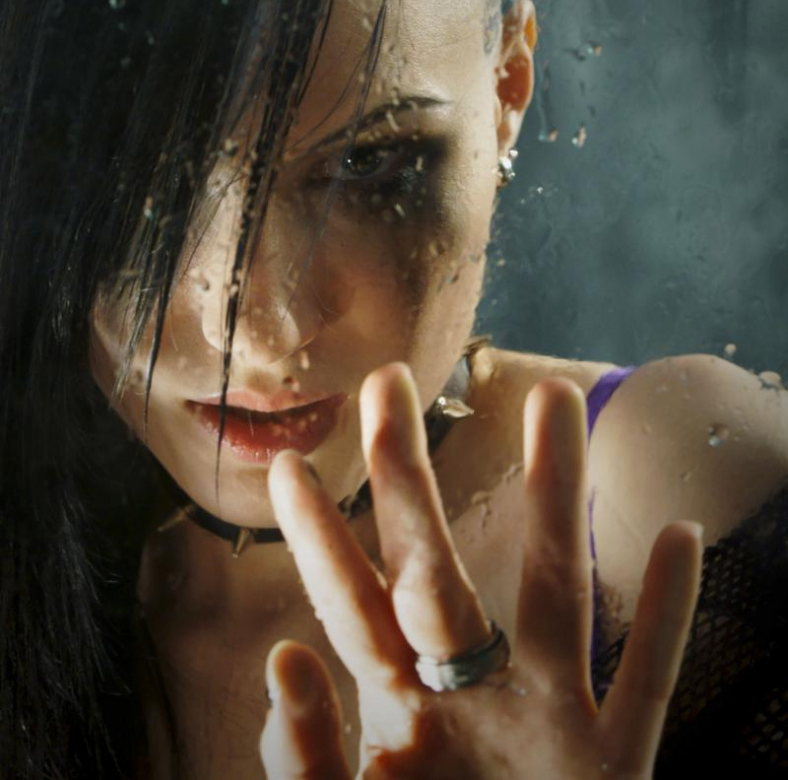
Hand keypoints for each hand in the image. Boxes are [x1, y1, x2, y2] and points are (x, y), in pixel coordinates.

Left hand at [259, 364, 702, 778]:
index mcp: (400, 715)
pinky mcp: (617, 775)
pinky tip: (682, 538)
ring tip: (557, 404)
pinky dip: (669, 616)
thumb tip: (283, 660)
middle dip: (409, 477)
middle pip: (440, 568)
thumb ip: (309, 766)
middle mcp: (474, 698)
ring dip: (561, 499)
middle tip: (383, 380)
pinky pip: (652, 684)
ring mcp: (551, 727)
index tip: (291, 463)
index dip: (320, 538)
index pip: (350, 606)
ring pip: (561, 593)